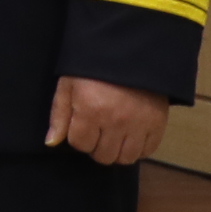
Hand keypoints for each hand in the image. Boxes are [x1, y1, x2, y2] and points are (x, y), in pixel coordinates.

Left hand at [48, 76, 170, 166]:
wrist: (129, 53)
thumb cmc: (92, 69)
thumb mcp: (68, 86)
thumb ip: (59, 116)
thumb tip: (51, 143)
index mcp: (91, 110)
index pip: (80, 144)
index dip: (78, 137)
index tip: (82, 126)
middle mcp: (116, 121)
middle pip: (103, 156)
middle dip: (96, 147)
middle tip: (98, 132)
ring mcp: (139, 124)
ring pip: (125, 158)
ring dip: (117, 151)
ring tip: (114, 136)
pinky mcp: (158, 123)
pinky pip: (147, 151)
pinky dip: (137, 149)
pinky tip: (130, 136)